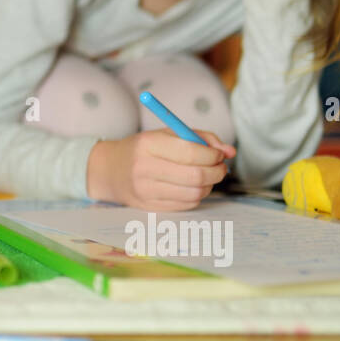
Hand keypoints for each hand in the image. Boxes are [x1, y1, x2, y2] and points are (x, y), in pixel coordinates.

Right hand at [87, 130, 236, 210]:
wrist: (110, 170)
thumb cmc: (144, 148)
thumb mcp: (167, 134)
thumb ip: (201, 137)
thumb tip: (229, 151)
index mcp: (148, 144)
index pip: (190, 152)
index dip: (212, 155)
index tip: (219, 154)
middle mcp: (144, 168)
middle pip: (195, 176)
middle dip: (216, 172)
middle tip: (220, 167)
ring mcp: (145, 191)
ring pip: (194, 193)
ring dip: (209, 185)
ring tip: (207, 176)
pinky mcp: (150, 207)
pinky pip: (186, 204)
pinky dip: (197, 195)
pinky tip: (192, 186)